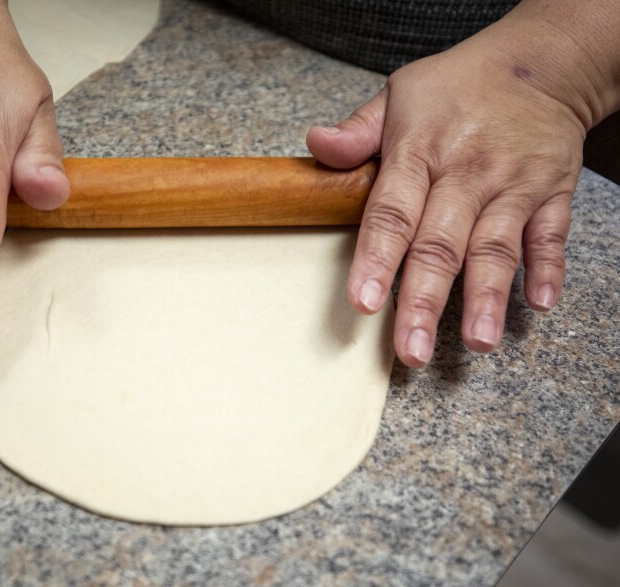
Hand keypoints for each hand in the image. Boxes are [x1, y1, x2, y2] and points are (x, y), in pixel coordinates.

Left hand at [307, 14, 595, 366]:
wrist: (538, 64)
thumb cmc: (455, 87)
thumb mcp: (398, 95)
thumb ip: (357, 131)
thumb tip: (316, 145)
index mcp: (420, 151)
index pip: (392, 212)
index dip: (376, 259)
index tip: (363, 302)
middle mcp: (466, 173)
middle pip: (441, 245)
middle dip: (425, 301)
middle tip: (411, 350)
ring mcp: (512, 184)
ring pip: (496, 248)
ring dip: (487, 298)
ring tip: (478, 342)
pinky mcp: (552, 192)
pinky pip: (551, 235)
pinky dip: (547, 269)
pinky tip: (538, 305)